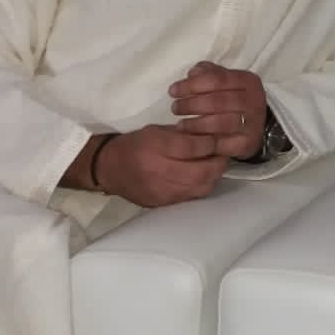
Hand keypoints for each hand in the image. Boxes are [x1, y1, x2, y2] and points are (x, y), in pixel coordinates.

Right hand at [94, 124, 228, 207]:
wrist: (109, 168)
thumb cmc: (135, 144)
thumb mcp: (157, 131)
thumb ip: (185, 134)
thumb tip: (213, 134)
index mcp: (156, 147)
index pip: (192, 147)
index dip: (211, 143)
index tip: (221, 138)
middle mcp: (159, 171)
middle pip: (201, 171)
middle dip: (218, 162)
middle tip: (225, 153)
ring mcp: (161, 190)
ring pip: (200, 187)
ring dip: (213, 176)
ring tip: (217, 165)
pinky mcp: (163, 203)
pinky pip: (191, 197)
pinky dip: (202, 186)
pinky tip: (204, 177)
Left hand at [169, 62, 267, 159]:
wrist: (253, 127)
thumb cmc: (232, 100)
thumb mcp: (224, 82)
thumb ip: (208, 74)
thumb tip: (192, 74)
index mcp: (248, 81)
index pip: (217, 79)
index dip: (192, 84)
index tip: (173, 91)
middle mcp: (254, 101)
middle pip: (218, 101)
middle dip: (191, 104)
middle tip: (175, 108)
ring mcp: (253, 123)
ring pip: (220, 123)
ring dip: (195, 124)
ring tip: (180, 124)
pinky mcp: (247, 143)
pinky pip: (222, 143)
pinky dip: (204, 142)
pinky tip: (192, 139)